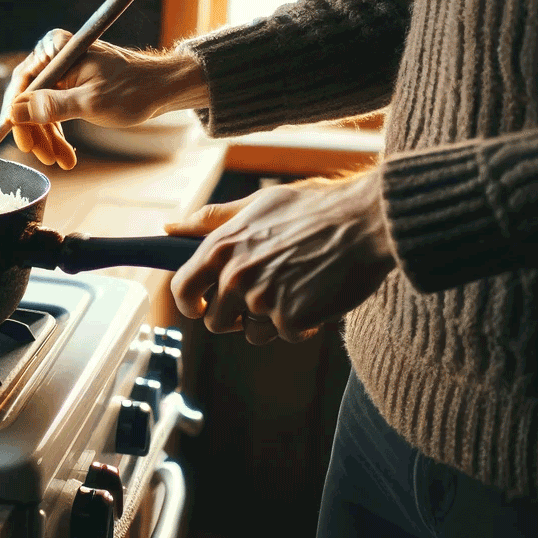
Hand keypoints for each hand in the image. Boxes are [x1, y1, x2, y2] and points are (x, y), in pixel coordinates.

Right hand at [4, 34, 207, 169]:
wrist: (164, 89)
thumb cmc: (134, 89)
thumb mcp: (91, 102)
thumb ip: (52, 106)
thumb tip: (15, 111)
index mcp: (58, 50)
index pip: (23, 82)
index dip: (16, 113)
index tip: (20, 139)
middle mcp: (56, 58)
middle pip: (29, 98)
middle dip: (35, 131)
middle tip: (42, 155)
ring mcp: (63, 74)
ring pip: (41, 109)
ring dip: (48, 137)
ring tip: (59, 160)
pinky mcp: (71, 87)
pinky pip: (55, 112)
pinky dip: (58, 134)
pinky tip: (65, 155)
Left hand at [166, 171, 395, 344]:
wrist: (367, 220)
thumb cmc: (316, 207)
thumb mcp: (258, 203)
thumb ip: (213, 220)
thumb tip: (170, 229)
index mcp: (221, 246)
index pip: (182, 289)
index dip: (190, 303)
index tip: (202, 306)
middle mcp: (234, 274)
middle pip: (216, 320)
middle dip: (237, 316)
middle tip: (266, 297)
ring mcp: (262, 298)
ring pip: (252, 332)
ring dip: (272, 320)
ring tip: (297, 290)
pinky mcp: (291, 317)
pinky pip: (286, 334)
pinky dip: (303, 323)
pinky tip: (318, 296)